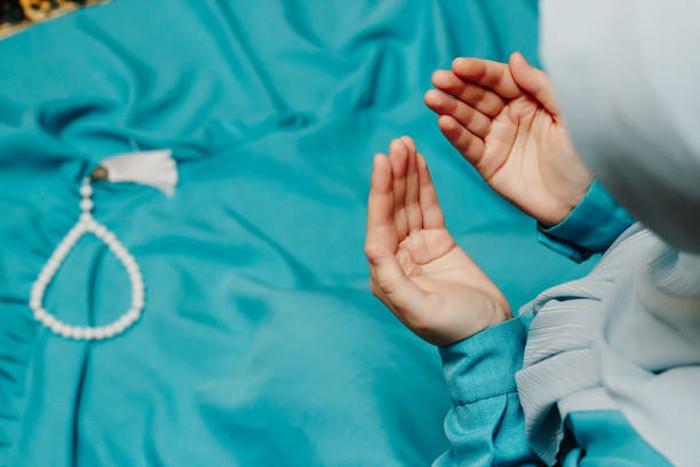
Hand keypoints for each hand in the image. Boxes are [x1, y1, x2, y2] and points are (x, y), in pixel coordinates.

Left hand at [365, 137, 510, 345]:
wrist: (489, 332)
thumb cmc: (455, 327)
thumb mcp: (421, 309)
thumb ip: (392, 279)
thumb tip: (372, 245)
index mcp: (385, 272)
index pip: (379, 224)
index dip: (380, 191)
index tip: (382, 160)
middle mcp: (396, 256)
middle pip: (393, 208)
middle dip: (394, 175)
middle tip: (397, 143)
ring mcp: (417, 247)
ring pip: (409, 204)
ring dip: (406, 174)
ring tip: (405, 144)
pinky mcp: (438, 242)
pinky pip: (428, 208)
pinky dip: (424, 185)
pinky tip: (419, 163)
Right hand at [424, 52, 592, 225]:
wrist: (581, 201)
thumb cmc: (583, 155)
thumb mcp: (568, 114)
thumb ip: (541, 86)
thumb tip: (513, 59)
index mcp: (529, 99)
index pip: (499, 79)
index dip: (478, 71)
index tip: (458, 65)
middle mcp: (509, 116)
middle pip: (478, 96)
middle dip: (457, 87)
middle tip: (437, 79)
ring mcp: (496, 139)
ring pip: (467, 119)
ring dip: (448, 108)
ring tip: (432, 99)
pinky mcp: (488, 163)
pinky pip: (468, 145)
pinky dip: (454, 134)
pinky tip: (443, 122)